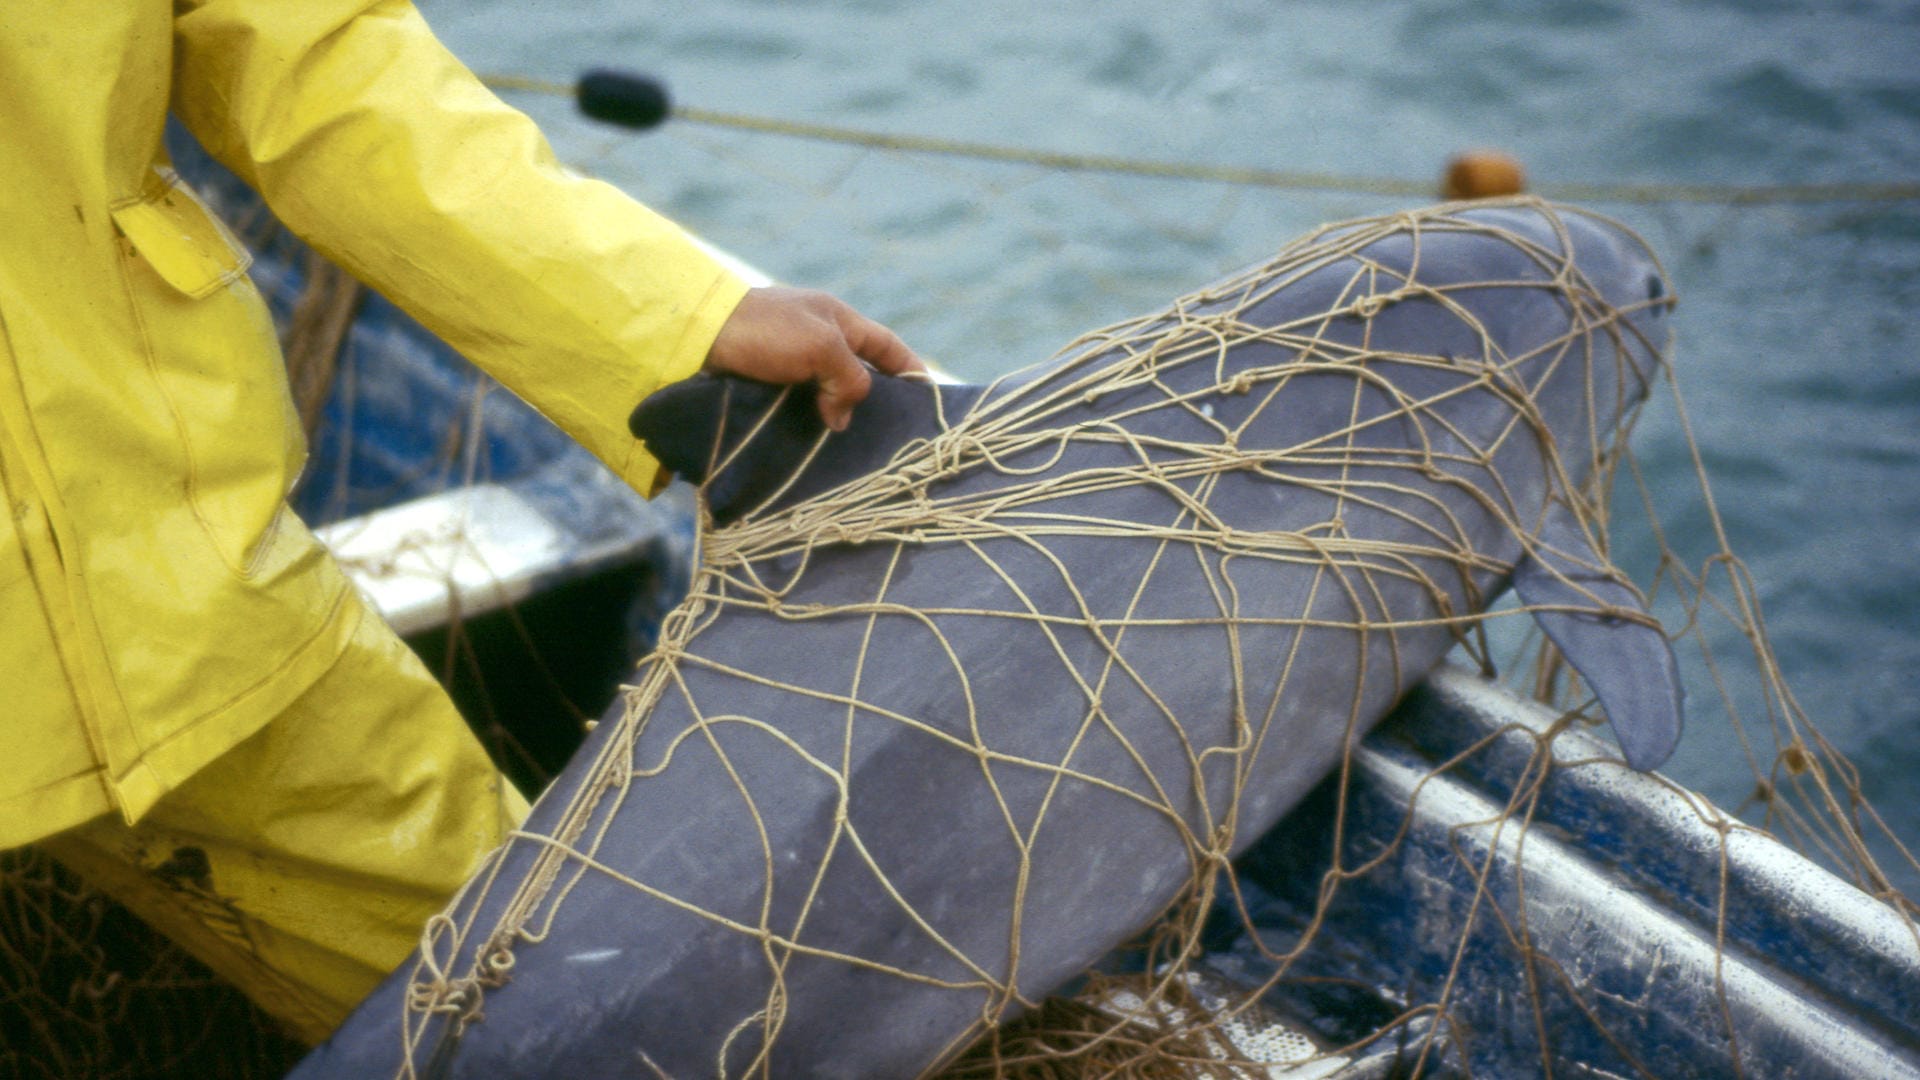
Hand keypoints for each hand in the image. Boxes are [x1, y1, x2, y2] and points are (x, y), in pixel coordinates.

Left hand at [704, 286, 925, 430]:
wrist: (697, 333)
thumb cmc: (765, 330)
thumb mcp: (821, 347)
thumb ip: (849, 378)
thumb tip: (843, 417)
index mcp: (837, 319)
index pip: (887, 346)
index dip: (910, 370)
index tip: (928, 399)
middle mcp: (816, 339)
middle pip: (858, 374)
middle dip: (872, 403)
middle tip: (887, 438)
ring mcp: (789, 362)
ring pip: (827, 396)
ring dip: (836, 420)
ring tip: (848, 452)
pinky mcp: (764, 384)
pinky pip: (797, 408)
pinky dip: (808, 425)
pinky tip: (812, 446)